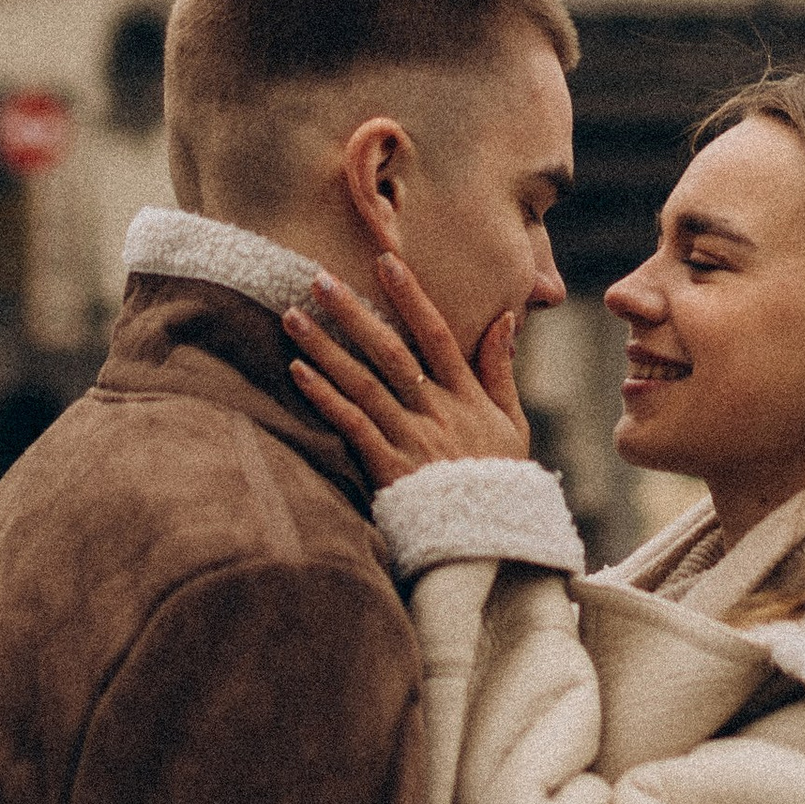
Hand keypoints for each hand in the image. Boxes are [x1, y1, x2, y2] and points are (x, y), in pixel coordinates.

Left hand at [282, 253, 531, 483]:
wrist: (486, 542)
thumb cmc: (498, 480)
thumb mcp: (512, 423)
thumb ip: (500, 370)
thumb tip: (504, 318)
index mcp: (467, 397)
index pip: (437, 334)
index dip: (411, 295)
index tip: (386, 261)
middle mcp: (437, 411)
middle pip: (390, 351)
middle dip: (353, 312)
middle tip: (318, 278)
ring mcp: (411, 439)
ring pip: (362, 383)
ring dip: (325, 348)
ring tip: (292, 317)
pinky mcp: (388, 469)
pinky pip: (351, 425)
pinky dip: (324, 397)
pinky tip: (297, 371)